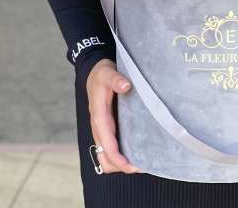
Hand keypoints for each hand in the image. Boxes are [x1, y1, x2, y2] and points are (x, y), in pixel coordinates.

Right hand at [86, 58, 139, 173]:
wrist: (94, 72)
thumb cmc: (102, 74)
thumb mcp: (108, 73)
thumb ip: (116, 79)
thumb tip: (126, 86)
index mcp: (99, 117)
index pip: (107, 146)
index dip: (118, 159)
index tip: (133, 166)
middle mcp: (99, 127)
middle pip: (105, 158)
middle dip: (121, 166)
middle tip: (142, 165)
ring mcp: (102, 129)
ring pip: (106, 157)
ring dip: (120, 163)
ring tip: (140, 162)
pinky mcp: (107, 128)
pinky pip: (110, 148)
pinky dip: (120, 155)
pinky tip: (135, 150)